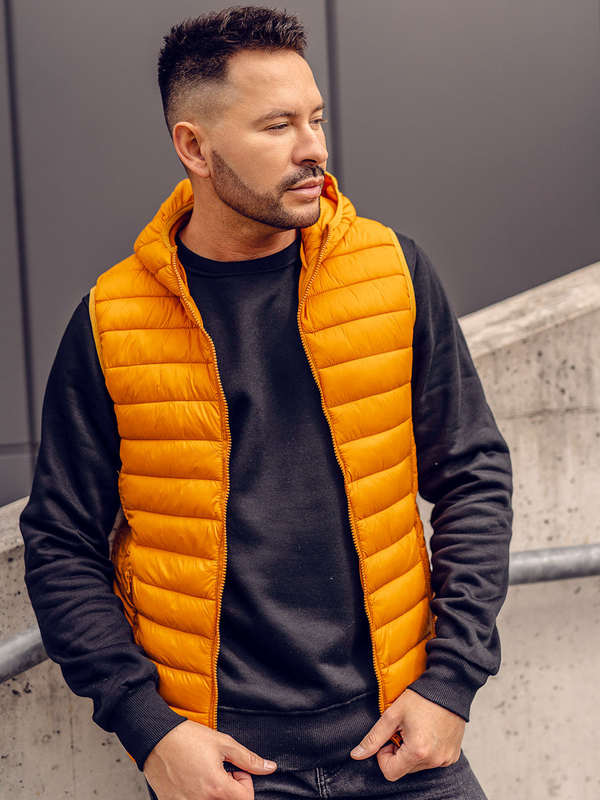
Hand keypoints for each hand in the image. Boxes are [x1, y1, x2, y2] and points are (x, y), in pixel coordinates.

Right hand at [143, 719, 276, 798]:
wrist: (156, 739)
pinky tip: (191, 779)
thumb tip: (270, 768)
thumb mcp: (223, 743)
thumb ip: (248, 759)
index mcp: (217, 787)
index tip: (235, 770)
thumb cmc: (188, 738)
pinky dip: (197, 795)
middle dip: (230, 789)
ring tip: (205, 774)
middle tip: (220, 770)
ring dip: (214, 792)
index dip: (245, 783)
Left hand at [350, 689, 464, 781]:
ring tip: (416, 729)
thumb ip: (373, 738)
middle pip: (404, 769)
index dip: (384, 756)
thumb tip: (356, 755)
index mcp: (417, 752)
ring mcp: (445, 759)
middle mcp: (434, 761)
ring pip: (418, 766)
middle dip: (398, 752)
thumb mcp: (392, 715)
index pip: (390, 773)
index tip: (389, 738)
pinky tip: (428, 732)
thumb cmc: (420, 698)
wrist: (448, 688)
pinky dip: (426, 751)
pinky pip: (433, 761)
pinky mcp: (453, 756)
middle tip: (403, 730)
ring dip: (412, 751)